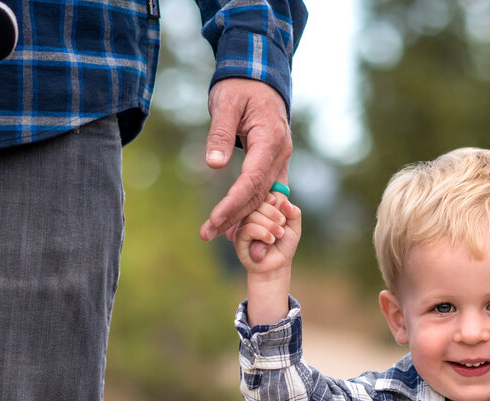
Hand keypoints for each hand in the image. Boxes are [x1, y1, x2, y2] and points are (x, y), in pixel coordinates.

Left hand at [200, 78, 293, 252]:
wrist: (260, 78)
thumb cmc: (240, 87)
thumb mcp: (225, 104)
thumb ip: (219, 134)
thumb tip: (213, 164)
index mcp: (270, 140)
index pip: (252, 180)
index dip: (234, 203)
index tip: (215, 220)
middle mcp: (281, 154)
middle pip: (258, 194)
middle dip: (234, 217)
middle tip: (208, 234)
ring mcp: (281, 160)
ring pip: (263, 196)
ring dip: (242, 216)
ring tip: (218, 233)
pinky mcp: (275, 163)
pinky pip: (266, 189)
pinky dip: (251, 206)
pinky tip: (235, 221)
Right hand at [232, 193, 301, 275]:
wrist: (277, 265)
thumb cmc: (284, 245)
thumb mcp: (294, 228)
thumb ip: (293, 213)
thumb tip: (285, 202)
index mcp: (262, 208)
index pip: (265, 195)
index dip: (275, 201)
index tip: (283, 213)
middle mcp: (251, 214)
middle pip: (258, 203)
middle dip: (274, 214)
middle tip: (282, 226)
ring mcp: (243, 224)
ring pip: (253, 216)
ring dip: (269, 225)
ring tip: (278, 235)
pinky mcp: (238, 236)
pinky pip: (248, 228)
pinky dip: (262, 233)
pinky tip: (270, 240)